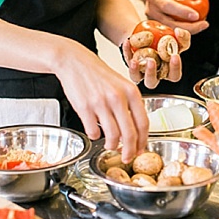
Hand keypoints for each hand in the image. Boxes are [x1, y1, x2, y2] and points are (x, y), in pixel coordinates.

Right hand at [56, 42, 148, 162]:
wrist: (74, 61)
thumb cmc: (98, 73)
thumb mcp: (121, 84)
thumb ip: (129, 104)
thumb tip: (135, 130)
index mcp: (131, 91)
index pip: (143, 123)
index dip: (143, 141)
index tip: (141, 149)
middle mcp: (118, 98)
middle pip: (130, 134)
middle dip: (129, 151)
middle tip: (126, 157)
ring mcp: (101, 103)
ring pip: (112, 137)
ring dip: (112, 145)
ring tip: (110, 145)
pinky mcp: (85, 108)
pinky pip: (93, 132)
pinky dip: (95, 136)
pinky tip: (95, 131)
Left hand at [122, 26, 190, 88]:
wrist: (147, 33)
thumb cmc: (164, 39)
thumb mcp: (176, 37)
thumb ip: (183, 36)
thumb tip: (179, 32)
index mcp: (168, 71)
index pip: (174, 76)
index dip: (175, 68)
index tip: (175, 56)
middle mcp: (154, 75)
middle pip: (152, 82)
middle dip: (151, 72)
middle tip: (151, 61)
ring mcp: (141, 72)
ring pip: (137, 78)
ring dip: (136, 70)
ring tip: (135, 60)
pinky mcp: (131, 66)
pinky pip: (127, 62)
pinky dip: (127, 52)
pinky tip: (127, 43)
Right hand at [144, 0, 209, 34]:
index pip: (167, 6)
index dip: (181, 12)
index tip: (196, 15)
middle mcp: (151, 11)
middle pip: (170, 23)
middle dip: (188, 27)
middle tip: (204, 24)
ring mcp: (154, 21)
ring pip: (172, 31)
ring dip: (189, 31)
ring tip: (203, 24)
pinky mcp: (159, 27)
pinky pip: (174, 32)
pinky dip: (187, 30)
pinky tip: (197, 25)